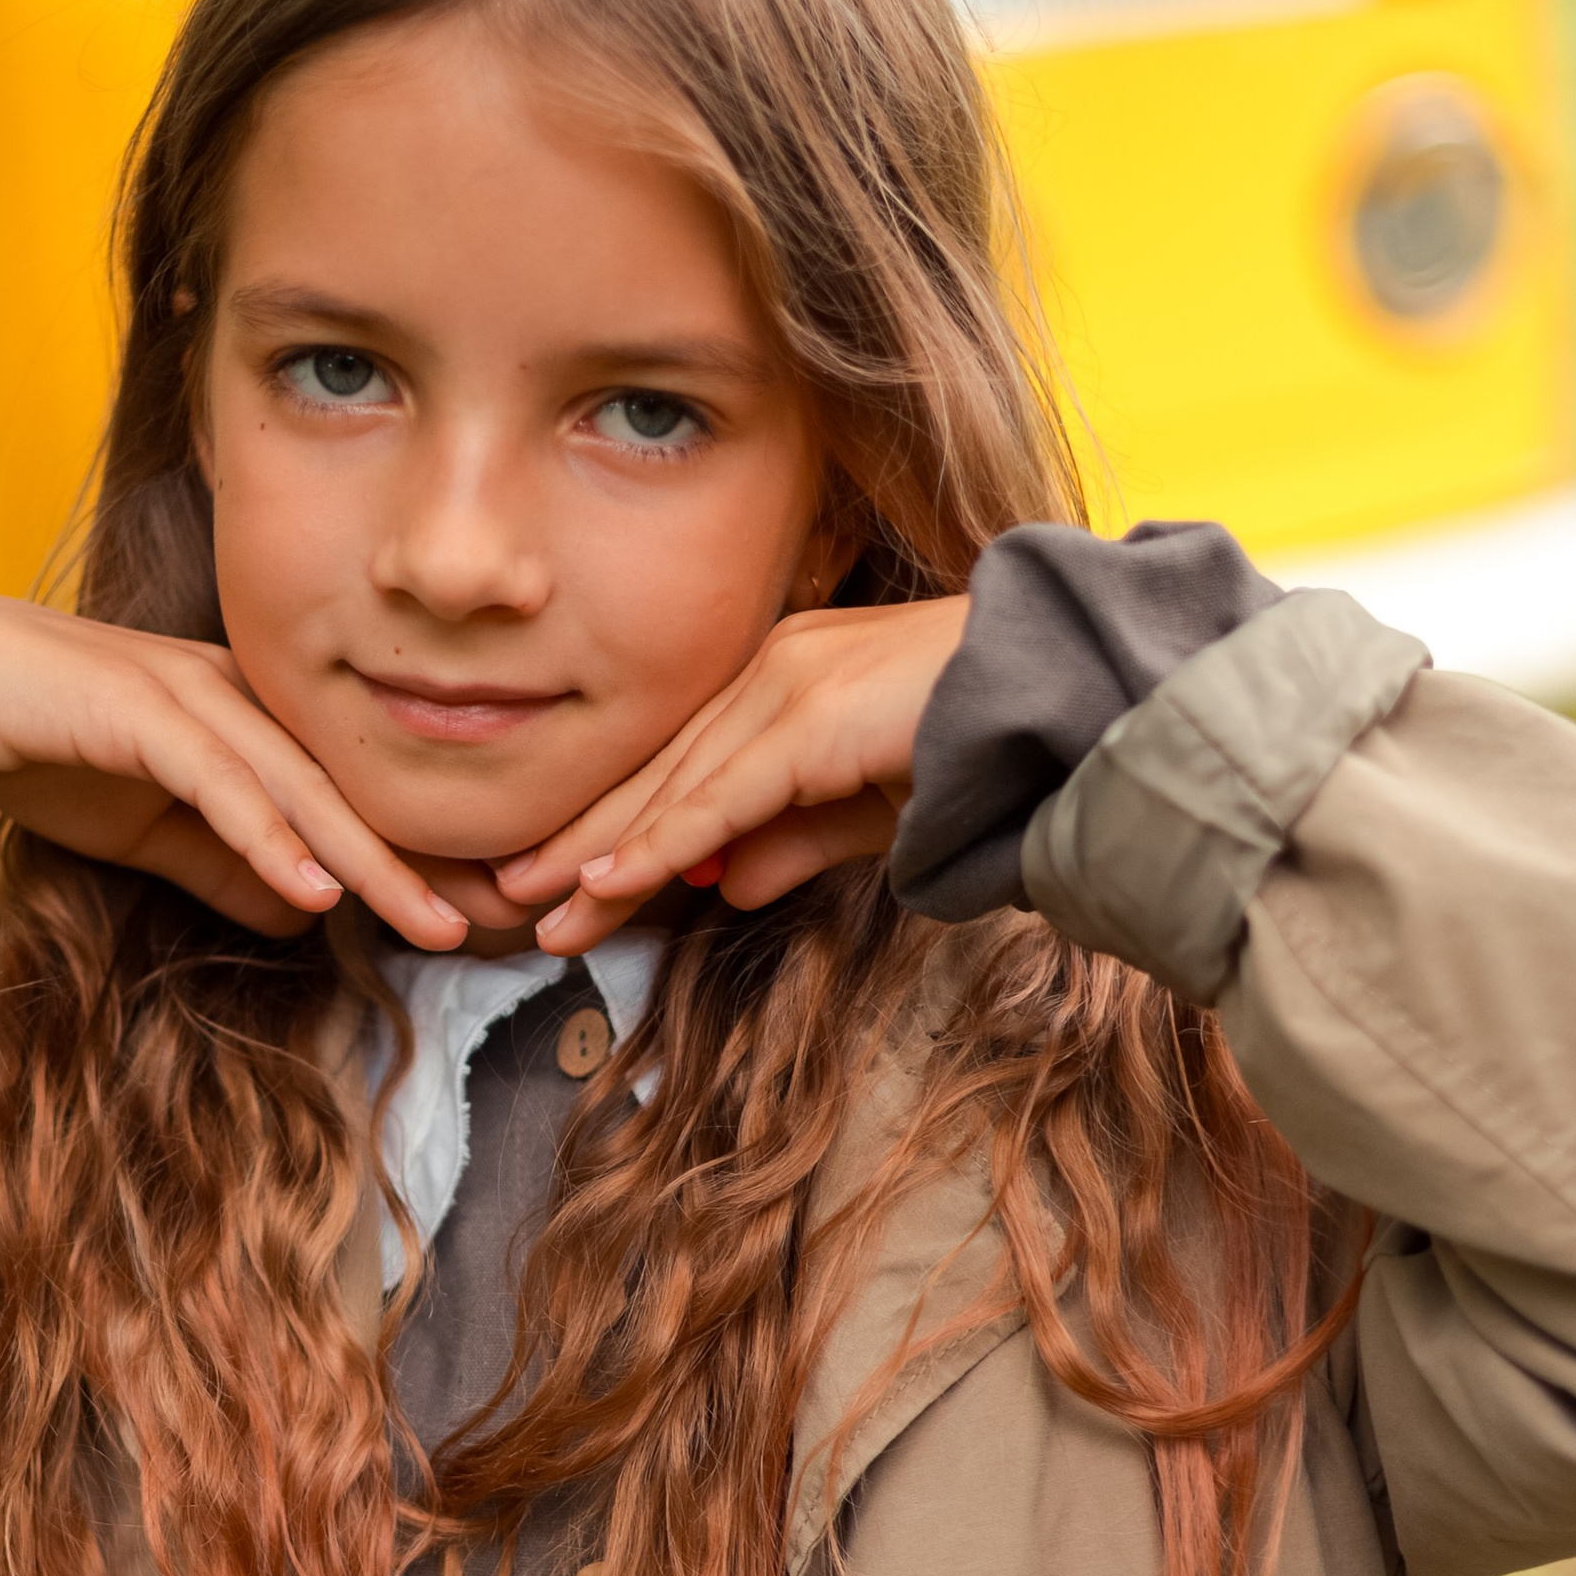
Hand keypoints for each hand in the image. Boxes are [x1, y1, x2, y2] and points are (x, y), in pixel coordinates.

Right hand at [0, 585, 468, 946]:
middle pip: (353, 792)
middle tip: (508, 924)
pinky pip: (220, 783)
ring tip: (437, 922)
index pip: (349, 798)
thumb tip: (302, 915)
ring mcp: (190, 699)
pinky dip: (270, 837)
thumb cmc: (39, 742)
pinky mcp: (139, 712)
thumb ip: (223, 862)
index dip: (419, 858)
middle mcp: (238, 700)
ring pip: (303, 789)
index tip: (488, 919)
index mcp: (248, 722)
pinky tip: (316, 889)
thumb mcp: (148, 827)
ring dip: (372, 862)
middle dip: (431, 862)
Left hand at [493, 592, 971, 954]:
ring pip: (673, 786)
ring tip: (537, 908)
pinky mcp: (810, 717)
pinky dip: (656, 844)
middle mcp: (775, 667)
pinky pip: (717, 797)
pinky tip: (605, 882)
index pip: (682, 764)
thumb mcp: (873, 812)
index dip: (616, 823)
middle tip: (511, 894)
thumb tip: (727, 889)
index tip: (561, 877)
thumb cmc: (984, 745)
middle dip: (583, 840)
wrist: (1063, 699)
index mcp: (787, 677)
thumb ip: (797, 842)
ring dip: (601, 854)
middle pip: (659, 772)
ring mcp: (789, 683)